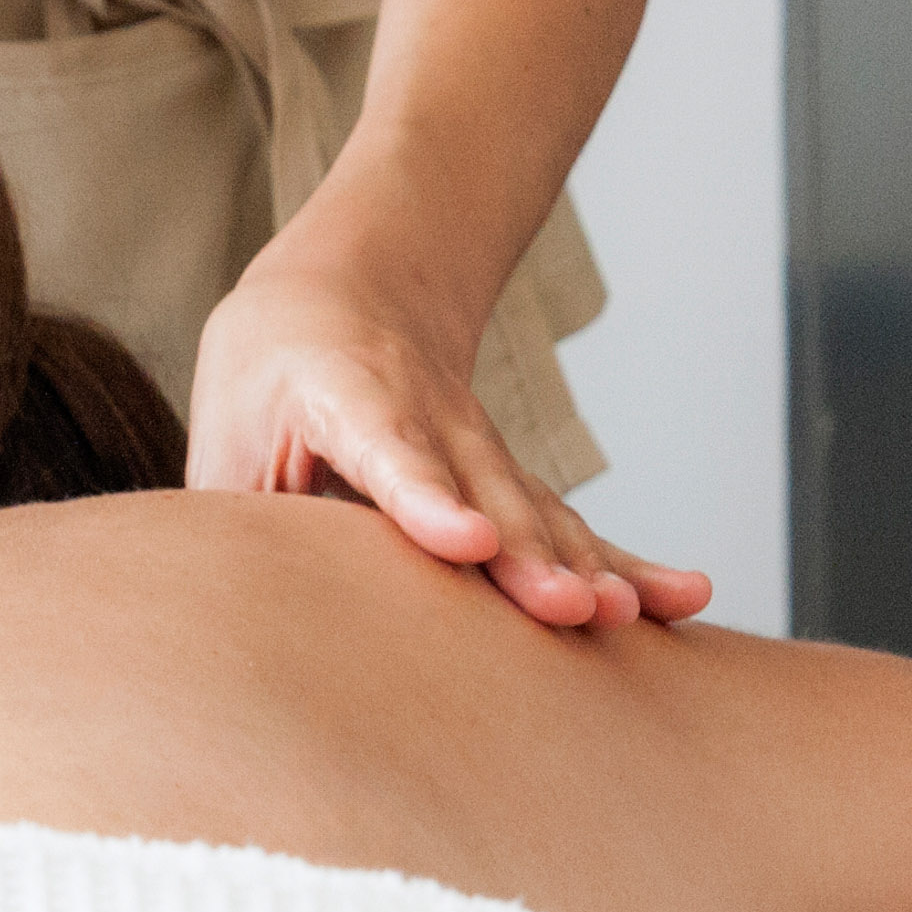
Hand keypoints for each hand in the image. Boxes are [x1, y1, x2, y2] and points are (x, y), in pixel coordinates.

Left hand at [188, 241, 709, 630]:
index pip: (387, 447)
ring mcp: (480, 448)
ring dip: (582, 565)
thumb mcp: (228, 434)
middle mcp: (428, 417)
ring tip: (622, 616)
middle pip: (484, 490)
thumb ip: (239, 526)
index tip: (463, 541)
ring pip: (536, 510)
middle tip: (569, 610)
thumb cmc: (269, 373)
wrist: (354, 283)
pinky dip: (625, 565)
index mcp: (342, 394)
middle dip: (527, 554)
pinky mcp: (511, 481)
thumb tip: (228, 628)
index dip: (424, 496)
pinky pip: (568, 527)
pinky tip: (682, 599)